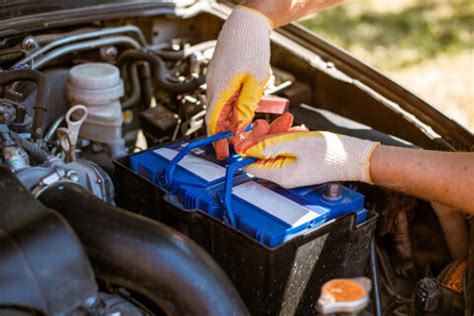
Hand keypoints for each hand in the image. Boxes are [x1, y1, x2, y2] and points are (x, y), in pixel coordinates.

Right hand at [206, 5, 272, 159]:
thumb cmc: (252, 48)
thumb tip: (240, 126)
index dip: (218, 139)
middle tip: (234, 146)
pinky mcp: (218, 75)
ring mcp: (214, 80)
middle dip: (224, 133)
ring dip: (228, 120)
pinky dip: (229, 108)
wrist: (246, 24)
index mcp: (220, 89)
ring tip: (241, 130)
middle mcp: (212, 86)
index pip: (214, 122)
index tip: (223, 152)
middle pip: (215, 117)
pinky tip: (241, 111)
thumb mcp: (256, 82)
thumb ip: (247, 106)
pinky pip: (221, 97)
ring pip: (219, 107)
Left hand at [235, 115, 378, 187]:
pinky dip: (289, 138)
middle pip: (262, 155)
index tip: (244, 133)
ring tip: (288, 123)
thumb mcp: (295, 143)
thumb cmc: (330, 153)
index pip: (250, 164)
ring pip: (275, 149)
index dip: (245, 148)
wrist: (354, 157)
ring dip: (278, 134)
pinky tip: (298, 130)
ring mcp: (291, 170)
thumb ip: (268, 145)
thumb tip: (247, 147)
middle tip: (266, 123)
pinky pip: (287, 149)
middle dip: (263, 136)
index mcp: (279, 174)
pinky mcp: (299, 163)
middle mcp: (283, 175)